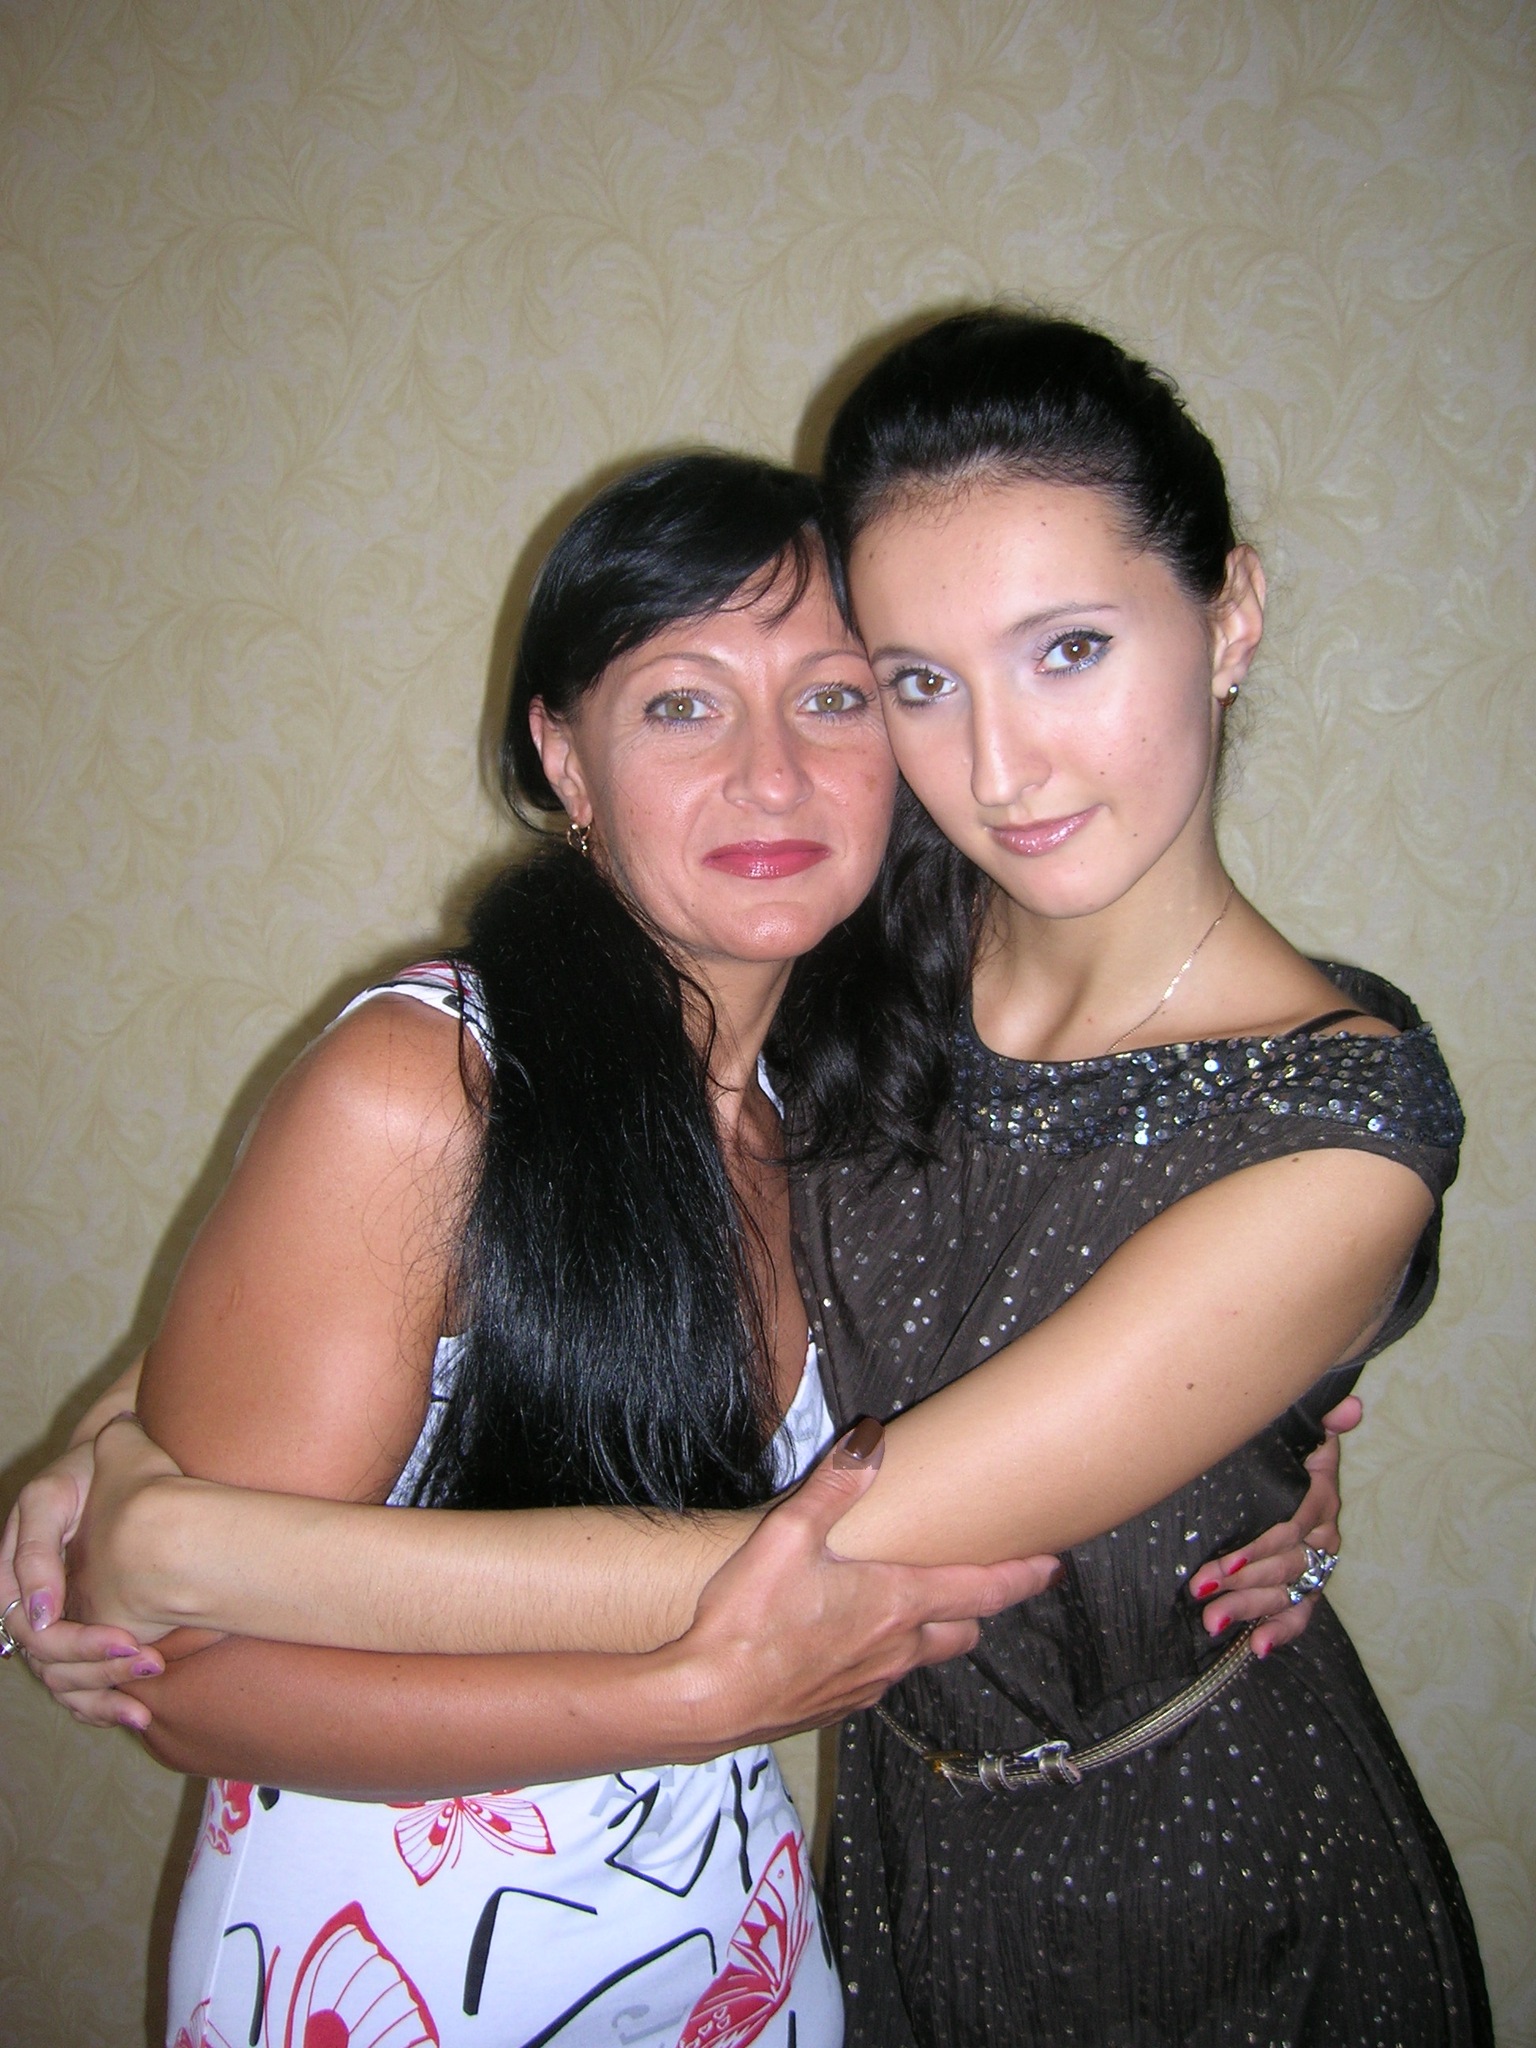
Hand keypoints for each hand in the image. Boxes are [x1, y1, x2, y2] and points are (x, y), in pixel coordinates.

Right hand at [1, 1432, 162, 1729]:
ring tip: (148, 1695)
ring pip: (64, 1681)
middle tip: (152, 1660)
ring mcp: (55, 1622)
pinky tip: (136, 1714)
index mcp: (14, 1576)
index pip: (32, 1631)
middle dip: (100, 1669)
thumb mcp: (51, 1495)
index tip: (126, 1640)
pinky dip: (102, 1704)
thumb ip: (34, 1549)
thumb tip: (40, 1615)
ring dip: (104, 1694)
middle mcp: (30, 1606)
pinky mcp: (79, 1631)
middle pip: (51, 1663)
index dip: (75, 1644)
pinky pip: (78, 1685)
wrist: (117, 1458)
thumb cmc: (84, 1470)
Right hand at [673, 1421, 1061, 1750]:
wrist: (707, 1700)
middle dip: (974, 1608)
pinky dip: (879, 1659)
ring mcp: (870, 1685)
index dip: (1023, 1576)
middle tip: (970, 1584)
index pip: (982, 1589)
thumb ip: (832, 1489)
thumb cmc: (748, 1620)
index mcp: (895, 1603)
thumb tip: (870, 1444)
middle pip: (963, 1632)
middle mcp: (896, 1649)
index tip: (1053, 1567)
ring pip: (921, 1658)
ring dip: (925, 1634)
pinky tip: (844, 1643)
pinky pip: (879, 1680)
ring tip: (901, 1609)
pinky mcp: (839, 1707)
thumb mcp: (787, 1536)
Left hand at [1192, 1394, 1360, 1656]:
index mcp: (1319, 1496)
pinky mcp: (1307, 1589)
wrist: (1289, 1467)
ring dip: (1251, 1608)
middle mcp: (1322, 1535)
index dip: (1263, 1545)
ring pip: (1287, 1592)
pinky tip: (1254, 1647)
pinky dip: (1280, 1633)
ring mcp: (1316, 1565)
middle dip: (1244, 1581)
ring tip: (1213, 1620)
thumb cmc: (1286, 1449)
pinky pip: (1300, 1615)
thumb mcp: (1301, 1432)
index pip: (1295, 1526)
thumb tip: (1353, 1406)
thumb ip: (1322, 1420)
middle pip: (1286, 1564)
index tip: (1229, 1559)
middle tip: (1203, 1590)